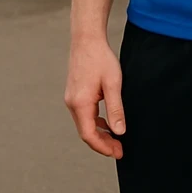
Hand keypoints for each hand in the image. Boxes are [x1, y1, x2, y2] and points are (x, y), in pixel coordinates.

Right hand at [65, 38, 125, 157]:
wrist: (87, 40)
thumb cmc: (100, 58)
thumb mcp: (113, 84)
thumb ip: (116, 109)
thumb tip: (119, 131)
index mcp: (80, 103)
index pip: (89, 135)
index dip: (103, 147)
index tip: (118, 152)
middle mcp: (72, 103)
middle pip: (86, 132)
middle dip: (103, 144)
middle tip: (120, 150)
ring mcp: (71, 99)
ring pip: (84, 124)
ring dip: (99, 134)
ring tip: (116, 140)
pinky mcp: (74, 94)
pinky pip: (84, 115)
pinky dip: (95, 123)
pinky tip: (107, 124)